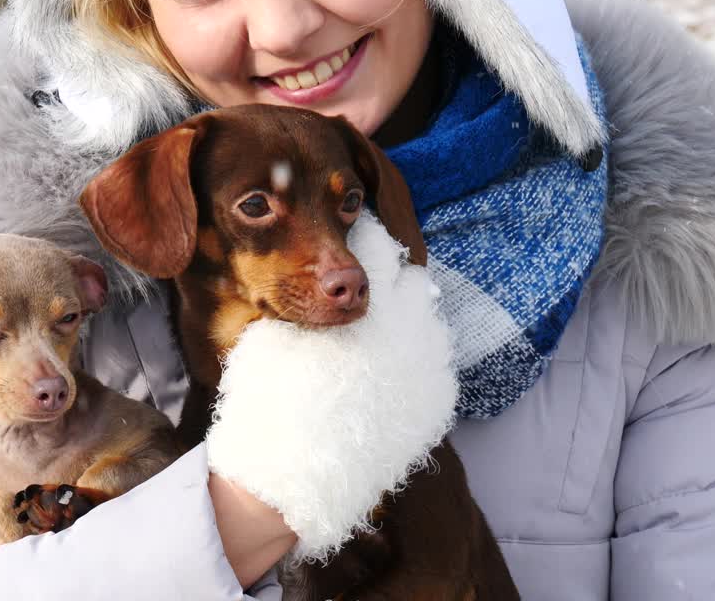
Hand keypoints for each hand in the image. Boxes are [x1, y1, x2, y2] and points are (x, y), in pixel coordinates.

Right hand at [205, 213, 456, 562]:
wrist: (299, 470)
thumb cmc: (275, 396)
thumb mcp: (275, 333)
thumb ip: (302, 300)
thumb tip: (312, 284)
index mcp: (370, 294)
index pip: (379, 244)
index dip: (360, 249)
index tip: (345, 263)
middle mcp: (412, 319)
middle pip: (413, 280)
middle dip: (389, 287)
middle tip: (359, 308)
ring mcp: (431, 361)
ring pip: (429, 325)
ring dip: (405, 328)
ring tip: (372, 352)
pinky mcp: (439, 400)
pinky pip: (433, 370)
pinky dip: (412, 372)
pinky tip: (384, 390)